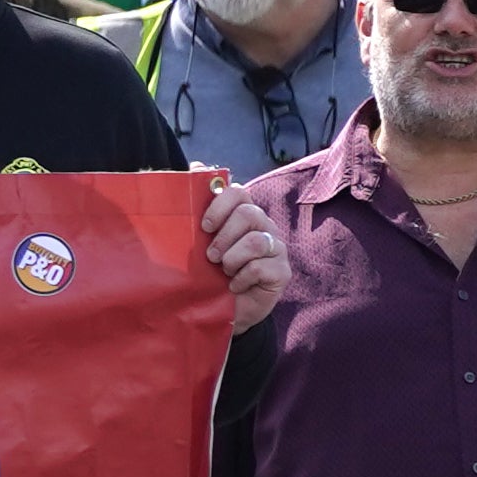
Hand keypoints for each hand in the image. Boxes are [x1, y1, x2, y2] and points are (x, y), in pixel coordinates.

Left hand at [199, 173, 287, 320]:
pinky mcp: (282, 272)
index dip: (220, 204)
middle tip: (211, 256)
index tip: (204, 226)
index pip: (239, 192)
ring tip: (224, 271)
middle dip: (224, 236)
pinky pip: (261, 267)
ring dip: (232, 259)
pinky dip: (241, 278)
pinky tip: (235, 285)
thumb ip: (194, 207)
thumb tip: (197, 165)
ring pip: (256, 241)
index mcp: (241, 216)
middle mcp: (262, 227)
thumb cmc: (206, 273)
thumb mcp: (194, 242)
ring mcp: (276, 249)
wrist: (218, 310)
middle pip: (249, 214)